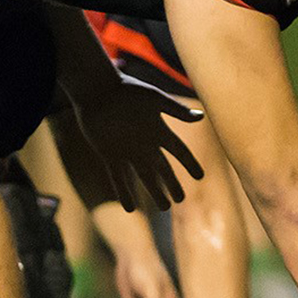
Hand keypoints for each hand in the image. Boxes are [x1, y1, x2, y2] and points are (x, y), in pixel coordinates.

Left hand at [68, 72, 205, 211]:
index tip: (200, 176)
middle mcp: (145, 144)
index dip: (190, 164)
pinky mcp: (109, 155)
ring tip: (164, 207)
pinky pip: (118, 178)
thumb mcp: (155, 99)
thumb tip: (201, 116)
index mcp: (159, 130)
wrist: (96, 89)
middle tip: (180, 199)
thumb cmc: (127, 90)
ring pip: (144, 177)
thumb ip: (177, 110)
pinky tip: (130, 208)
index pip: (179, 151)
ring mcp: (128, 151)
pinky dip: (124, 193)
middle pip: (163, 169)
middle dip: (172, 184)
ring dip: (154, 192)